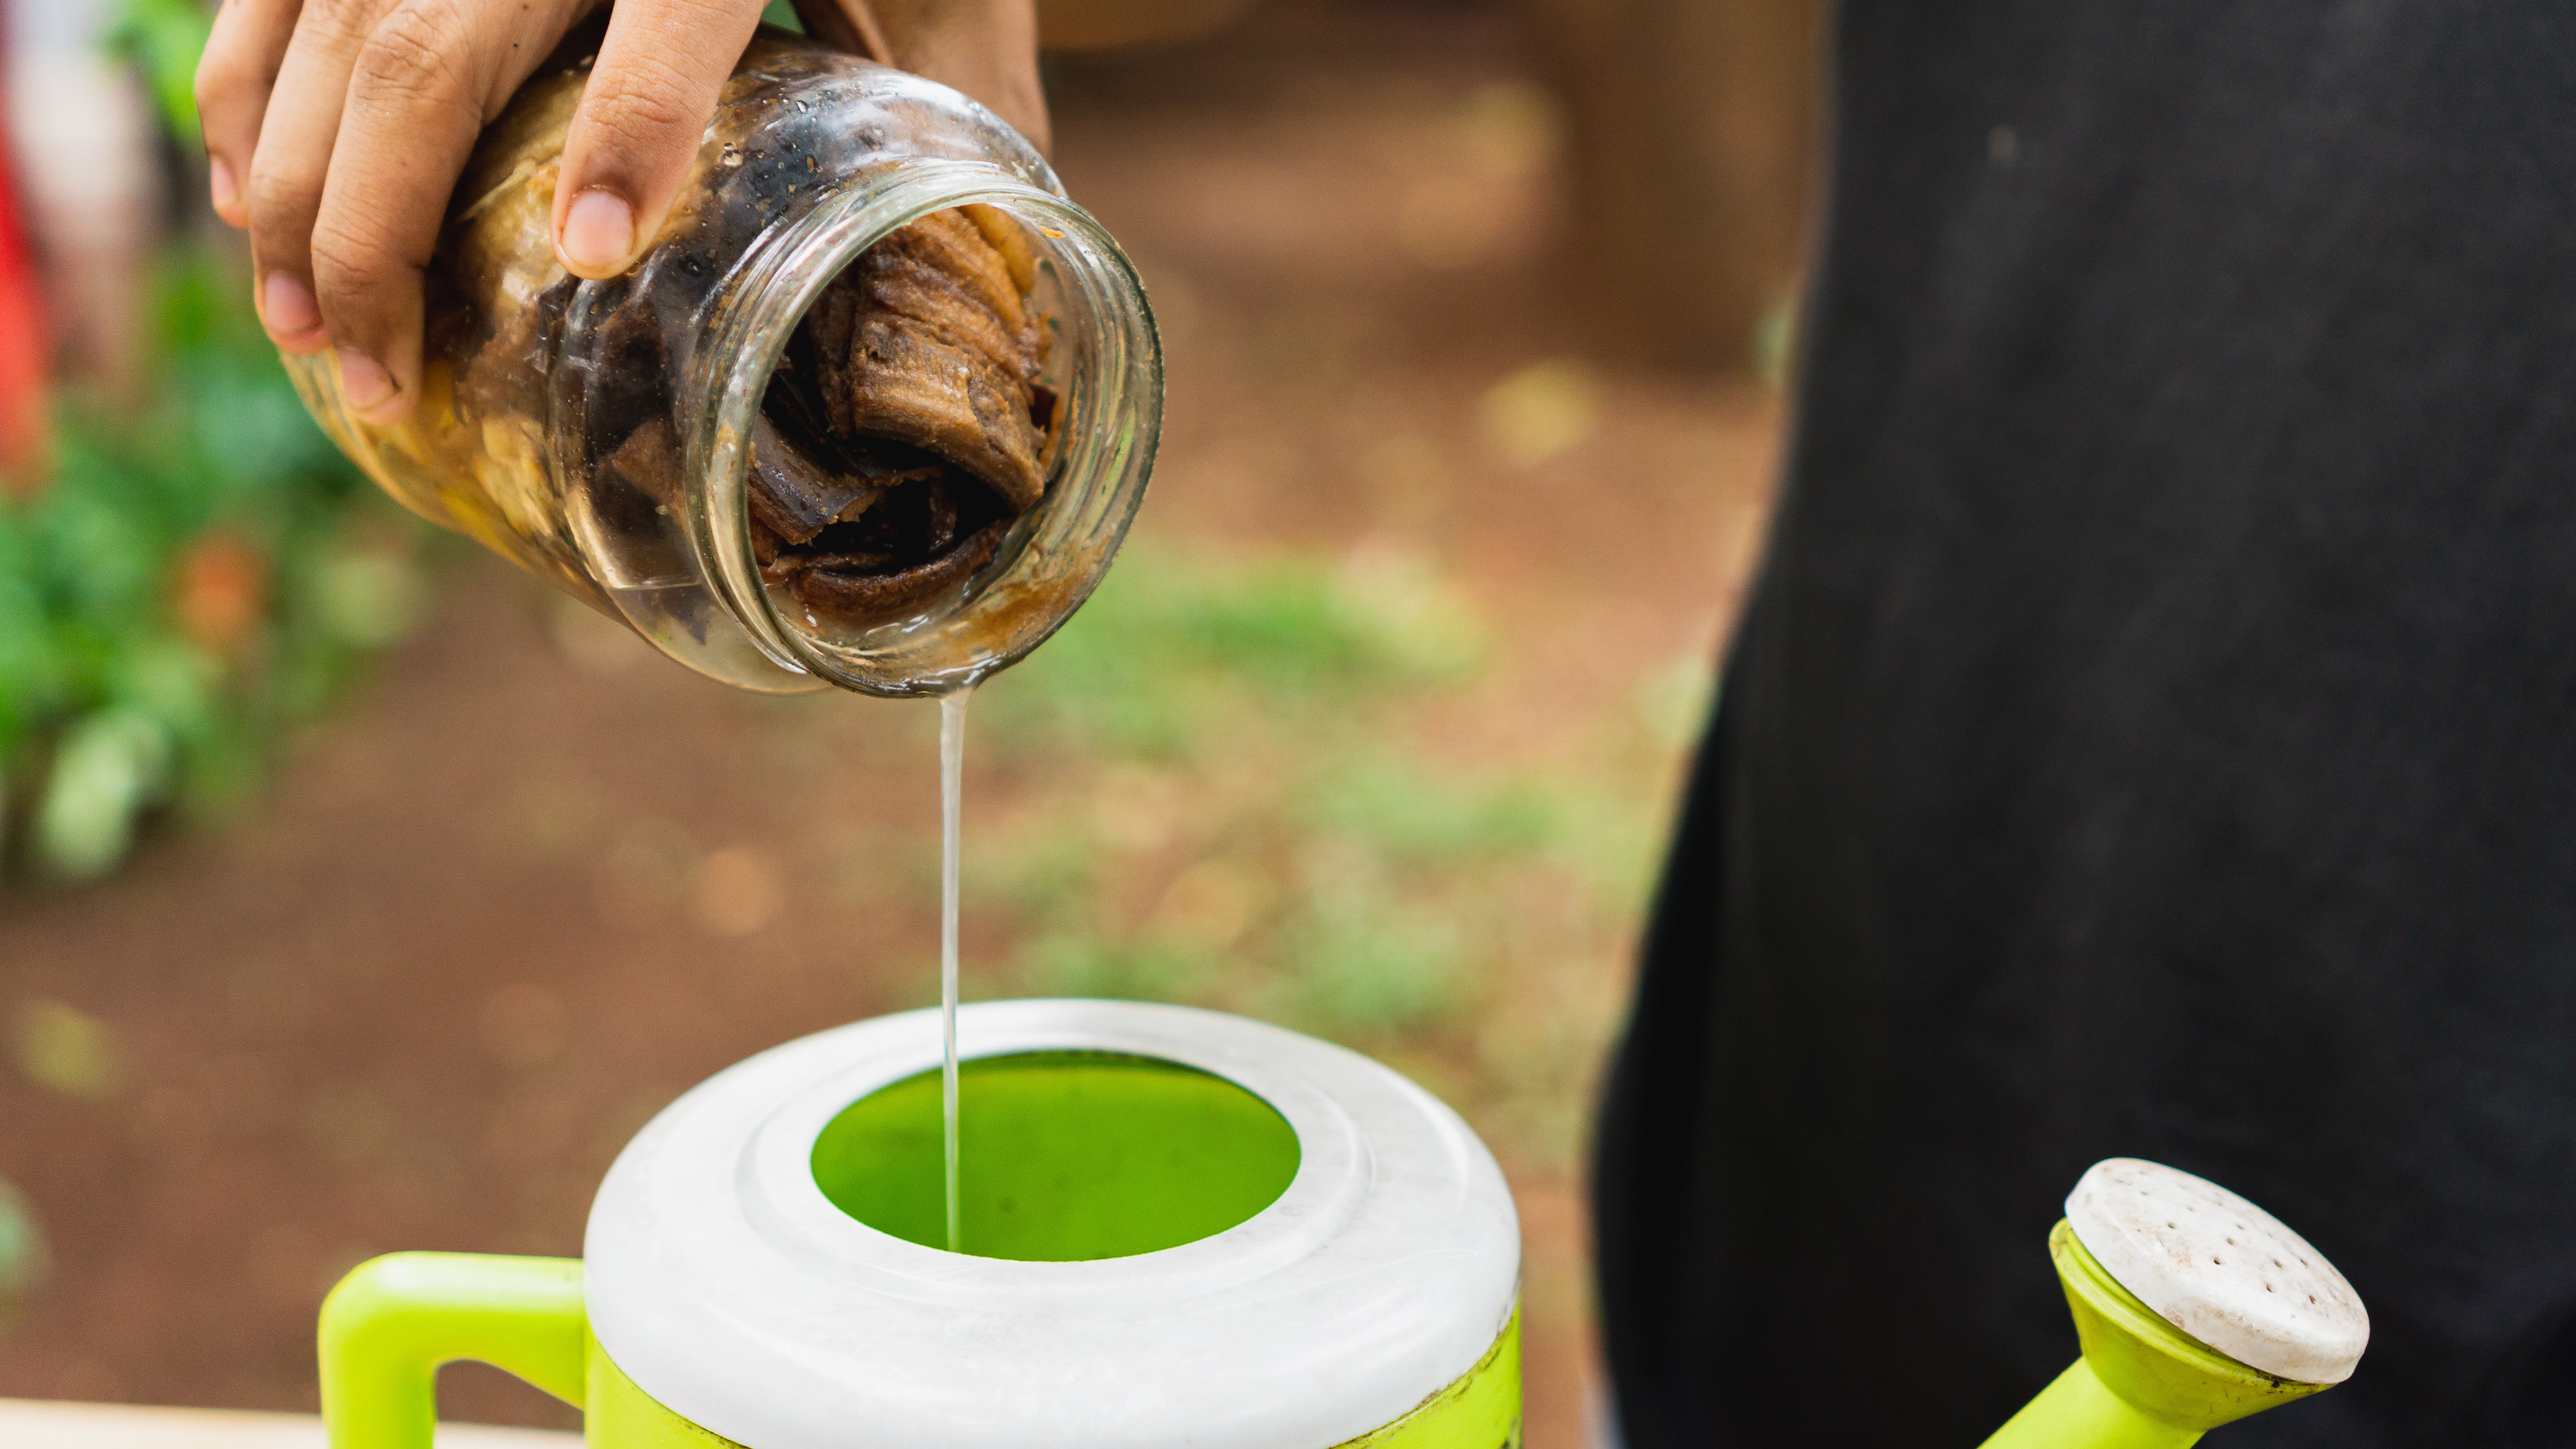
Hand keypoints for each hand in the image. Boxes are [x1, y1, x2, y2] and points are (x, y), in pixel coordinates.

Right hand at [195, 0, 1043, 425]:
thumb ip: (967, 95)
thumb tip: (1007, 271)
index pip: (670, 13)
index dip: (633, 129)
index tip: (600, 254)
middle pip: (430, 42)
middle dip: (378, 221)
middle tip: (379, 375)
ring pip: (324, 19)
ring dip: (286, 179)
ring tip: (304, 329)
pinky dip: (247, 85)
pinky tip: (254, 195)